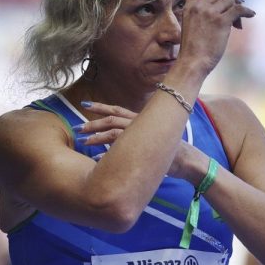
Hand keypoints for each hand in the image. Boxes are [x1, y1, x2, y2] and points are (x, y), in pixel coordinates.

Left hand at [74, 101, 203, 182]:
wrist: (187, 160)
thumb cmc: (167, 151)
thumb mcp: (150, 137)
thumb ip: (134, 135)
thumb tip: (117, 140)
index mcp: (139, 119)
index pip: (117, 109)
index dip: (101, 106)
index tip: (85, 104)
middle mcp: (139, 125)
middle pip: (112, 119)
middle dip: (92, 122)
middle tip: (77, 127)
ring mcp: (141, 137)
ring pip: (114, 133)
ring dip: (96, 137)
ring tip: (83, 142)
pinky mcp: (143, 150)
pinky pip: (120, 151)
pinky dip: (106, 155)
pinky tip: (95, 159)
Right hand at [178, 0, 255, 73]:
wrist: (192, 63)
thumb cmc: (193, 52)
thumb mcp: (192, 29)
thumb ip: (205, 17)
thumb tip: (230, 14)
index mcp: (188, 7)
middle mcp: (198, 6)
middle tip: (237, 7)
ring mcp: (209, 13)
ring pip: (230, 0)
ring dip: (237, 9)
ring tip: (237, 25)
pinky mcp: (221, 21)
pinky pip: (238, 9)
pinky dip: (247, 11)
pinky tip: (251, 15)